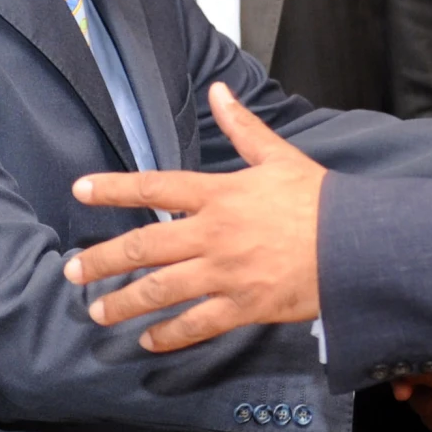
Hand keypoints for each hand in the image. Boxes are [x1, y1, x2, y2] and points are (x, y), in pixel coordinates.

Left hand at [68, 83, 323, 351]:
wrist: (358, 244)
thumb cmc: (321, 201)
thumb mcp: (280, 157)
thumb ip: (243, 128)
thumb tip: (219, 91)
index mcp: (220, 194)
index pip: (155, 186)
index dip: (114, 188)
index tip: (81, 189)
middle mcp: (214, 233)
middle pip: (144, 246)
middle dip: (103, 260)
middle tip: (73, 272)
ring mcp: (226, 272)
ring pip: (161, 290)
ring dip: (124, 303)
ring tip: (98, 313)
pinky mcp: (243, 305)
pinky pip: (196, 324)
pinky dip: (169, 334)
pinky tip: (149, 340)